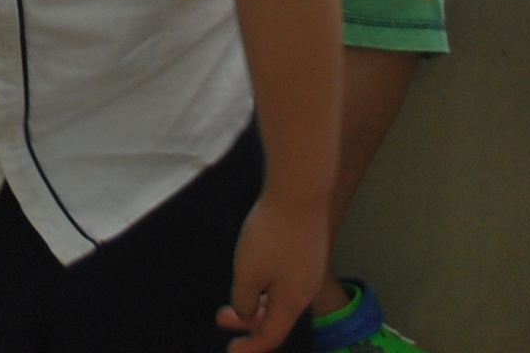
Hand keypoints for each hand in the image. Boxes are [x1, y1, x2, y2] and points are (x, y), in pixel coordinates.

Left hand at [218, 195, 329, 352]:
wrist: (299, 191)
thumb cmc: (271, 234)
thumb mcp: (248, 272)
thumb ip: (243, 300)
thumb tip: (246, 312)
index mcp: (292, 302)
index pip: (271, 336)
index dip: (250, 347)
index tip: (229, 350)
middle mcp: (306, 290)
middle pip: (276, 317)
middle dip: (247, 321)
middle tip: (220, 316)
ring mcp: (309, 269)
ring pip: (280, 297)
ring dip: (255, 300)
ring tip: (235, 292)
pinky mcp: (308, 250)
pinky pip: (286, 279)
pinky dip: (267, 284)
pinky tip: (254, 268)